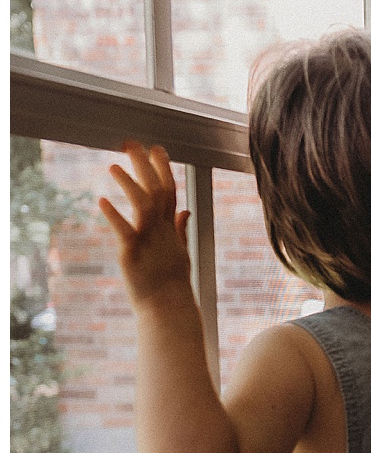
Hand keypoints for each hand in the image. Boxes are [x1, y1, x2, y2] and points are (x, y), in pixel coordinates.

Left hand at [99, 142, 191, 305]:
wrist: (168, 309)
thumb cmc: (171, 283)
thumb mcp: (180, 252)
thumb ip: (181, 229)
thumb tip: (185, 210)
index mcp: (170, 229)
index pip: (170, 190)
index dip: (164, 168)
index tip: (156, 148)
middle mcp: (161, 231)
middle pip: (156, 190)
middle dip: (145, 165)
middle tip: (131, 143)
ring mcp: (148, 241)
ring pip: (143, 205)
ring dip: (129, 184)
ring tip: (113, 166)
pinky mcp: (133, 253)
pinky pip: (124, 231)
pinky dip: (113, 215)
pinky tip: (102, 201)